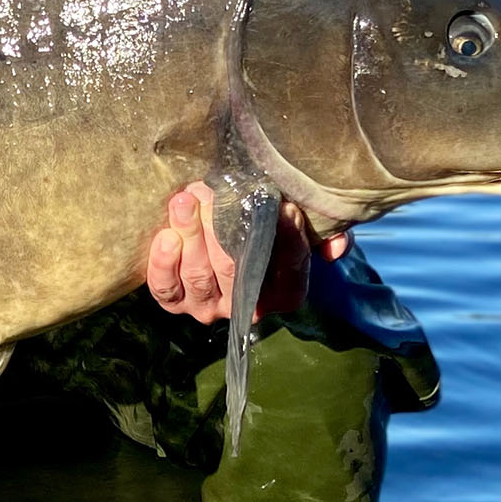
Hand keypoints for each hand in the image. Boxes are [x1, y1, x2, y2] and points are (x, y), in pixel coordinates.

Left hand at [146, 183, 350, 323]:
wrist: (212, 230)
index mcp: (282, 291)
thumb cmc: (262, 227)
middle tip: (213, 195)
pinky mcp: (175, 300)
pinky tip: (166, 236)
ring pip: (198, 277)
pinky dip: (163, 264)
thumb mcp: (295, 228)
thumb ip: (322, 235)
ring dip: (190, 236)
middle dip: (222, 231)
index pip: (290, 270)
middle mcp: (244, 304)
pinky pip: (166, 289)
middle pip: (235, 271)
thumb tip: (337, 246)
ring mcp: (207, 306)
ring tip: (185, 202)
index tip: (285, 209)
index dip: (290, 241)